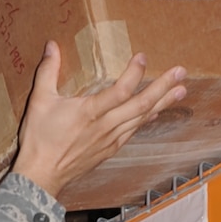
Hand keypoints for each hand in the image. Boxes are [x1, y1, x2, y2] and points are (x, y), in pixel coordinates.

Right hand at [11, 46, 186, 199]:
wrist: (41, 176)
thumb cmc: (39, 140)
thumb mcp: (39, 101)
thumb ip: (48, 71)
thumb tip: (52, 45)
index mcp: (90, 112)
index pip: (120, 91)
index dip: (134, 74)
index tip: (143, 57)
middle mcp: (105, 126)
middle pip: (141, 105)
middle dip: (163, 88)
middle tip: (181, 72)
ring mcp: (110, 139)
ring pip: (142, 119)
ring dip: (163, 103)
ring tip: (181, 90)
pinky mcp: (109, 149)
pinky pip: (133, 131)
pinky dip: (147, 120)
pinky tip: (157, 112)